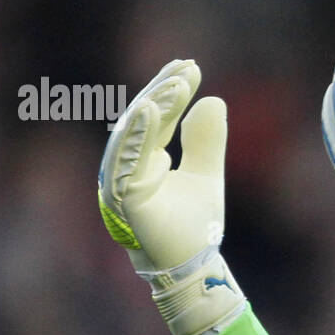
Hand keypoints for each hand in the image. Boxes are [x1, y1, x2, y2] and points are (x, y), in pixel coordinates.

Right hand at [98, 59, 245, 334]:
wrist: (193, 269)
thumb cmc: (193, 227)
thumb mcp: (206, 175)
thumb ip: (205, 141)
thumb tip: (212, 100)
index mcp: (143, 160)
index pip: (154, 117)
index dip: (170, 91)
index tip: (190, 65)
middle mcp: (127, 169)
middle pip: (140, 120)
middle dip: (162, 92)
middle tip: (186, 68)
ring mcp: (121, 185)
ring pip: (131, 138)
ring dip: (152, 108)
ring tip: (174, 84)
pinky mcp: (123, 202)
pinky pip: (125, 164)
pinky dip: (137, 136)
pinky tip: (151, 112)